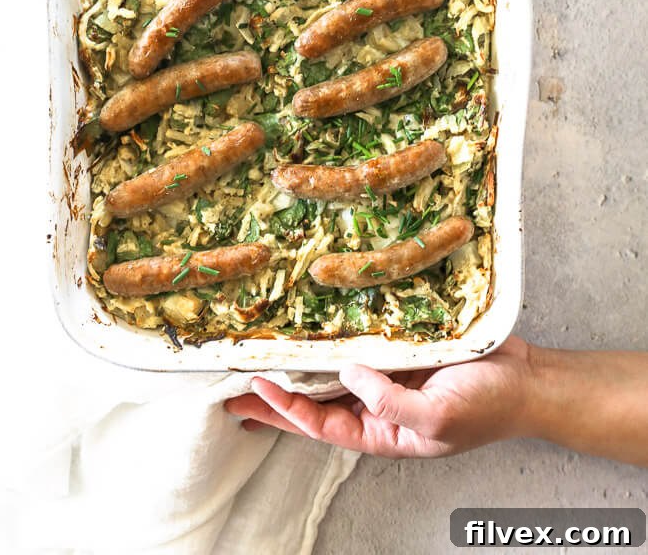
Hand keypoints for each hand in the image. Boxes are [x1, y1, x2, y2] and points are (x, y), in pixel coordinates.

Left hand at [226, 336, 534, 457]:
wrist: (527, 380)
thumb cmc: (489, 406)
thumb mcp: (438, 417)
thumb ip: (390, 402)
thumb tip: (346, 374)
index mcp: (384, 431)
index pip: (320, 424)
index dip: (284, 408)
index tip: (252, 389)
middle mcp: (379, 404)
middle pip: (317, 402)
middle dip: (276, 396)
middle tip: (234, 387)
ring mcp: (389, 376)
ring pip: (334, 372)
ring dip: (300, 366)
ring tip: (263, 357)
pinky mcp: (402, 349)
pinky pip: (360, 344)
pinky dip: (335, 339)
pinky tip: (315, 329)